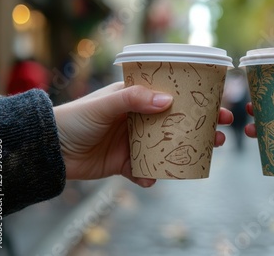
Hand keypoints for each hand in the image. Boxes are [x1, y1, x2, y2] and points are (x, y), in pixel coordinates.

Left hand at [55, 82, 232, 186]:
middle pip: (177, 122)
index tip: (217, 103)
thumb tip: (168, 101)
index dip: (195, 98)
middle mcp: (139, 119)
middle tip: (222, 130)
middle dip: (200, 126)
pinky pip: (146, 169)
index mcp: (136, 98)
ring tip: (205, 155)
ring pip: (168, 146)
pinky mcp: (126, 163)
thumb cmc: (76, 119)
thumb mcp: (105, 104)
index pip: (172, 95)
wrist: (50, 150)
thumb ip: (133, 100)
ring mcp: (135, 141)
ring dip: (186, 152)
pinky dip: (151, 175)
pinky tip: (150, 178)